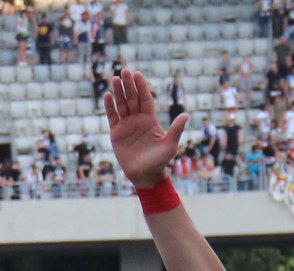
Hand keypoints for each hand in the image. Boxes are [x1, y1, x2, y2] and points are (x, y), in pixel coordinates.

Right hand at [105, 69, 186, 188]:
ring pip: (121, 105)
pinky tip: (107, 96)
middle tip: (124, 71)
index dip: (141, 86)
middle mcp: (138, 120)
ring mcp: (126, 126)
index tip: (137, 74)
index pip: (145, 99)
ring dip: (118, 92)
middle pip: (132, 98)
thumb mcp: (170, 145)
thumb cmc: (160, 161)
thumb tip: (186, 115)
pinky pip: (112, 117)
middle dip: (128, 85)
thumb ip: (176, 129)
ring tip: (114, 78)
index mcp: (150, 120)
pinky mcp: (116, 134)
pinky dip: (109, 107)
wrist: (145, 175)